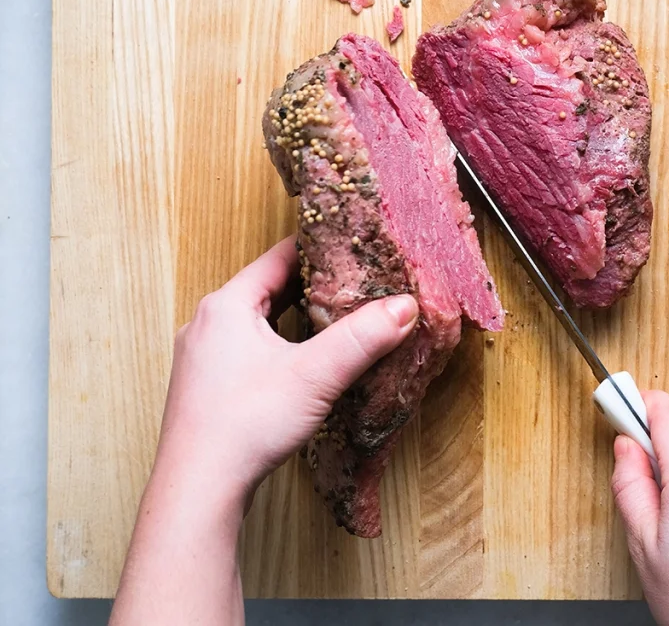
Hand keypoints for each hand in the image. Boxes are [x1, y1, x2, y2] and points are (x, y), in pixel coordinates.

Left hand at [154, 234, 418, 508]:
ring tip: (332, 316)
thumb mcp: (316, 375)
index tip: (350, 243)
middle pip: (266, 288)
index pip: (277, 257)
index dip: (317, 248)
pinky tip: (299, 360)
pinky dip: (276, 344)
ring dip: (291, 316)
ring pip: (255, 320)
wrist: (198, 489)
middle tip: (351, 279)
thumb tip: (405, 306)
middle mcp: (206, 324)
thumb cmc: (244, 426)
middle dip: (309, 284)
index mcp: (225, 306)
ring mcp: (202, 357)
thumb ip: (363, 337)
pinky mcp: (205, 387)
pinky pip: (246, 348)